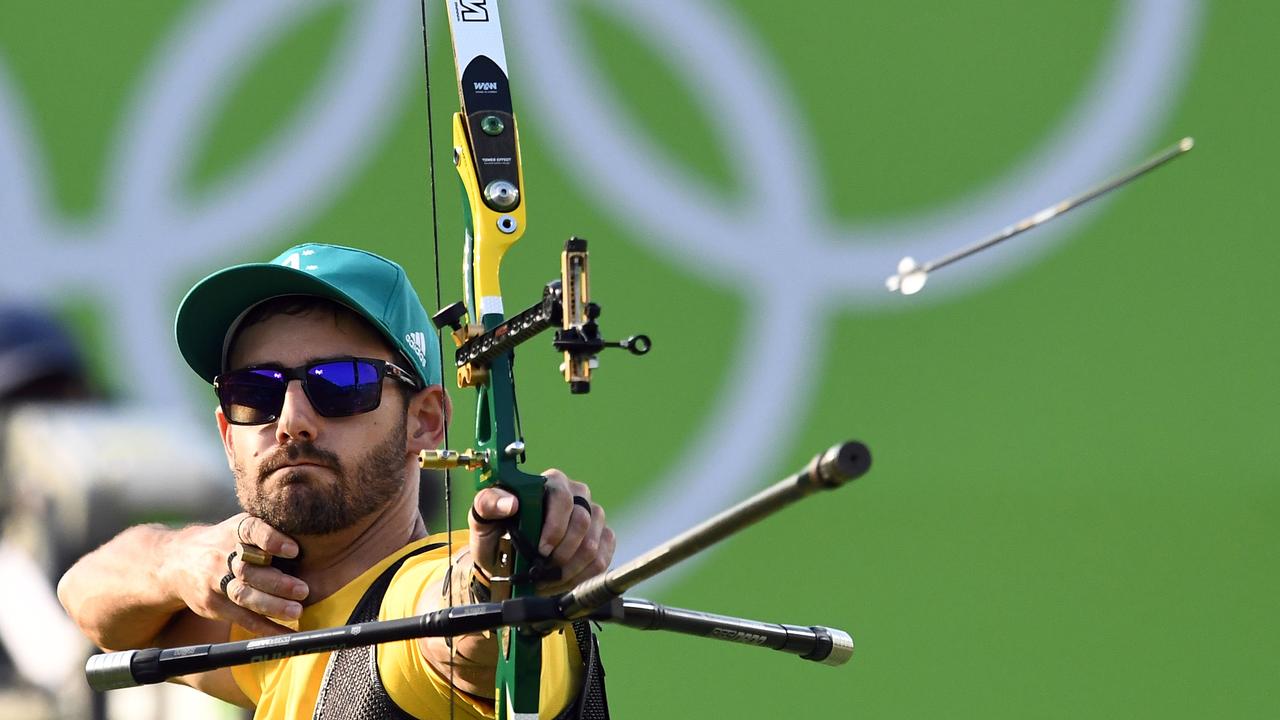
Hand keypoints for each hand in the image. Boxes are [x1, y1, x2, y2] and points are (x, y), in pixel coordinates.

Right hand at [164, 514, 308, 635]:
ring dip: (272, 606)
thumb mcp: (239, 527)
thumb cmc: (224, 542)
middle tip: (303, 590)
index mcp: (233, 530)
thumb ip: (267, 530)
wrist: (177, 561)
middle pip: (248, 570)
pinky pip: (240, 618)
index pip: (251, 530)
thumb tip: (312, 534)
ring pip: (243, 595)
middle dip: (277, 582)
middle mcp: (221, 555)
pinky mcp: (212, 605)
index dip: (272, 539)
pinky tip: (284, 632)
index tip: (294, 550)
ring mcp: (213, 582)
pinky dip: (264, 627)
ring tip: (296, 612)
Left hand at [468, 469, 614, 593]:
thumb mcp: (483, 519)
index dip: (555, 527)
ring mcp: (594, 517)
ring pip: (593, 544)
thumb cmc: (496, 534)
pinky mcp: (603, 538)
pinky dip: (581, 576)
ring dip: (569, 569)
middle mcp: (578, 495)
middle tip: (542, 570)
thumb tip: (510, 503)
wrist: (507, 559)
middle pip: (583, 521)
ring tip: (548, 578)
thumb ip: (488, 504)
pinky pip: (602, 559)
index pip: (563, 498)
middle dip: (562, 553)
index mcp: (551, 482)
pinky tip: (563, 580)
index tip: (541, 551)